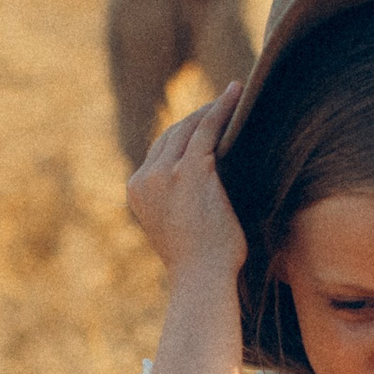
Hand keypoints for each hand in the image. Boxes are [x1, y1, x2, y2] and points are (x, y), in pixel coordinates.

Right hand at [129, 83, 247, 280]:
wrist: (203, 278)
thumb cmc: (200, 262)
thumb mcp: (176, 226)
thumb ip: (175, 200)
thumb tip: (196, 188)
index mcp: (137, 190)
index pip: (159, 150)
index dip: (183, 133)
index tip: (203, 121)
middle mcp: (145, 178)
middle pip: (172, 134)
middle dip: (197, 116)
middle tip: (223, 103)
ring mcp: (165, 173)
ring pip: (189, 127)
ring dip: (211, 108)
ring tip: (233, 94)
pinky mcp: (190, 171)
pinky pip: (208, 129)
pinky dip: (222, 108)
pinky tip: (236, 95)